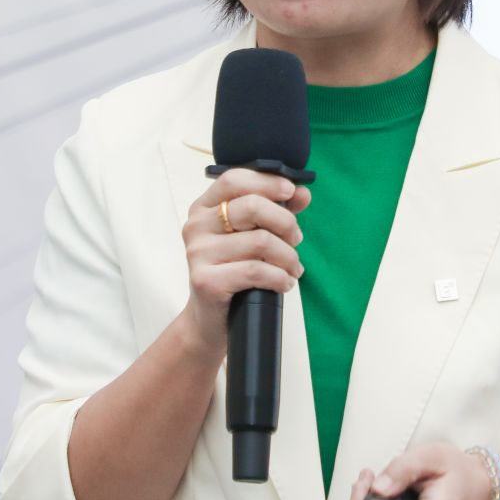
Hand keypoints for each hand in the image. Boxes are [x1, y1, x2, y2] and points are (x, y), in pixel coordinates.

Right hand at [178, 168, 310, 364]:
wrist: (210, 320)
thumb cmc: (234, 273)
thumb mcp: (253, 236)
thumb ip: (276, 210)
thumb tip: (302, 193)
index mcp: (204, 208)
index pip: (234, 179)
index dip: (267, 182)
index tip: (291, 192)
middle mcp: (196, 226)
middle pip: (253, 206)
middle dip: (286, 223)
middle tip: (296, 240)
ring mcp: (198, 254)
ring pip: (261, 241)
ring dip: (288, 257)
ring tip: (293, 269)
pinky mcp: (206, 281)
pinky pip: (256, 271)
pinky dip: (280, 277)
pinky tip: (284, 283)